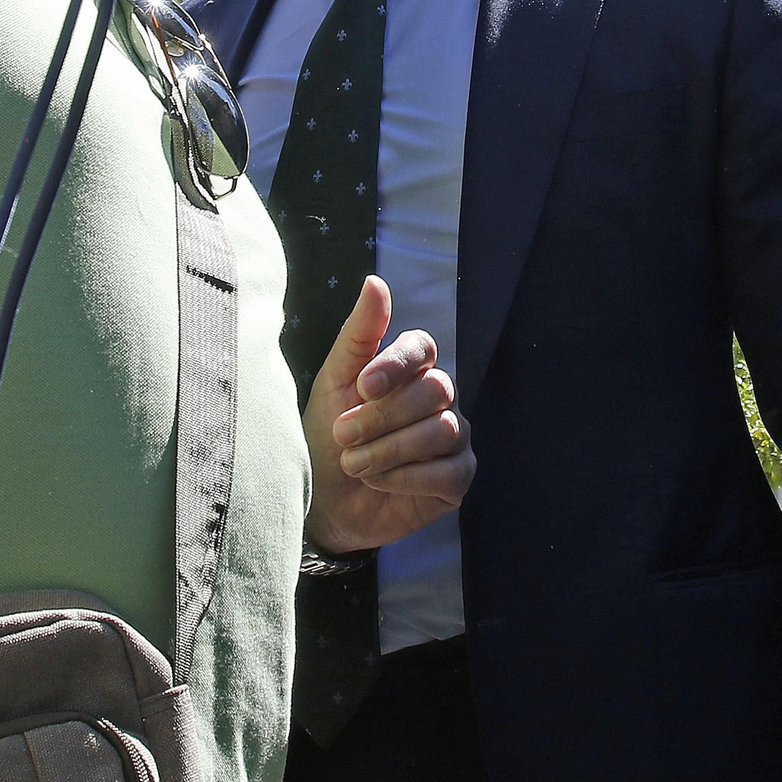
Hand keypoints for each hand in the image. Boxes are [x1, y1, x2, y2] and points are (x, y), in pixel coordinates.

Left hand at [303, 276, 474, 554]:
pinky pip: (449, 472)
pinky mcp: (458, 479)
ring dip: (389, 450)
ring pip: (442, 431)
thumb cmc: (327, 434)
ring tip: (354, 464)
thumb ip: (359, 332)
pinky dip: (406, 478)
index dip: (397, 365)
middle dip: (383, 416)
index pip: (423, 347)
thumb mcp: (334, 381)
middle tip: (344, 436)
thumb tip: (376, 280)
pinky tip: (378, 482)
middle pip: (434, 390)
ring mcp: (455, 438)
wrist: (322, 501)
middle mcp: (440, 399)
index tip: (362, 387)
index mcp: (411, 369)